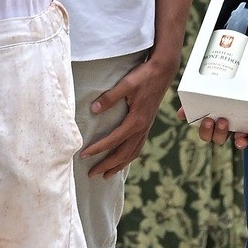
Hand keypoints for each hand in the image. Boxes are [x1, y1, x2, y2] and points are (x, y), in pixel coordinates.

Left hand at [80, 52, 173, 178]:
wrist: (163, 71)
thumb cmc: (144, 76)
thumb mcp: (126, 84)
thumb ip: (109, 97)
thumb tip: (93, 109)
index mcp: (136, 121)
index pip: (113, 141)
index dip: (98, 149)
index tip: (84, 155)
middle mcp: (142, 128)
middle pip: (123, 154)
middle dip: (106, 166)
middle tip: (91, 174)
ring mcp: (146, 128)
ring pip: (132, 154)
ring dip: (118, 166)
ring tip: (106, 175)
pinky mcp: (147, 125)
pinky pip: (138, 147)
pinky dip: (129, 157)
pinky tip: (122, 160)